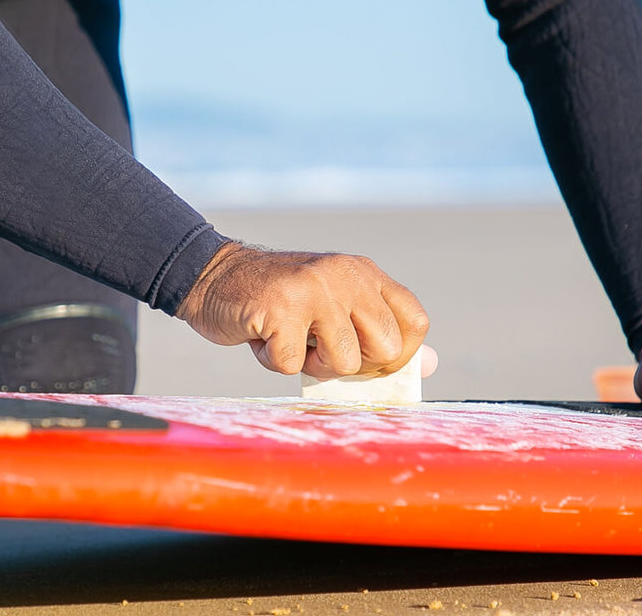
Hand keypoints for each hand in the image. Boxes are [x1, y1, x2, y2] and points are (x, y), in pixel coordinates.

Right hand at [176, 242, 429, 378]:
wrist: (213, 277)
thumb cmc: (280, 306)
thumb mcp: (335, 310)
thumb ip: (378, 334)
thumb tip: (427, 366)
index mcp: (365, 274)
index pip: (415, 323)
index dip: (396, 355)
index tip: (364, 357)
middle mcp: (346, 275)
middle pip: (387, 349)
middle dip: (352, 365)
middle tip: (319, 347)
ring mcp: (315, 289)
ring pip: (343, 362)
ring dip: (309, 365)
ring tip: (288, 338)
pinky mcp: (281, 307)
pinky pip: (293, 365)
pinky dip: (273, 361)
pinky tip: (262, 336)